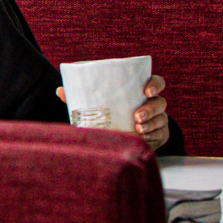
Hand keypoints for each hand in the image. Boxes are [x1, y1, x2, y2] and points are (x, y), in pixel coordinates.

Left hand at [56, 73, 170, 150]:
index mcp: (139, 93)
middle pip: (160, 102)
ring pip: (161, 120)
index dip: (155, 84)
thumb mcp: (94, 108)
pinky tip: (144, 139)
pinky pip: (162, 135)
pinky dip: (154, 137)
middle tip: (136, 117)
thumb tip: (60, 90)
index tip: (146, 90)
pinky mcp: (159, 136)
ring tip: (138, 129)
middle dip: (150, 109)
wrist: (117, 139)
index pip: (155, 83)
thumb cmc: (106, 117)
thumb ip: (79, 99)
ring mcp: (157, 121)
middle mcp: (151, 105)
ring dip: (151, 124)